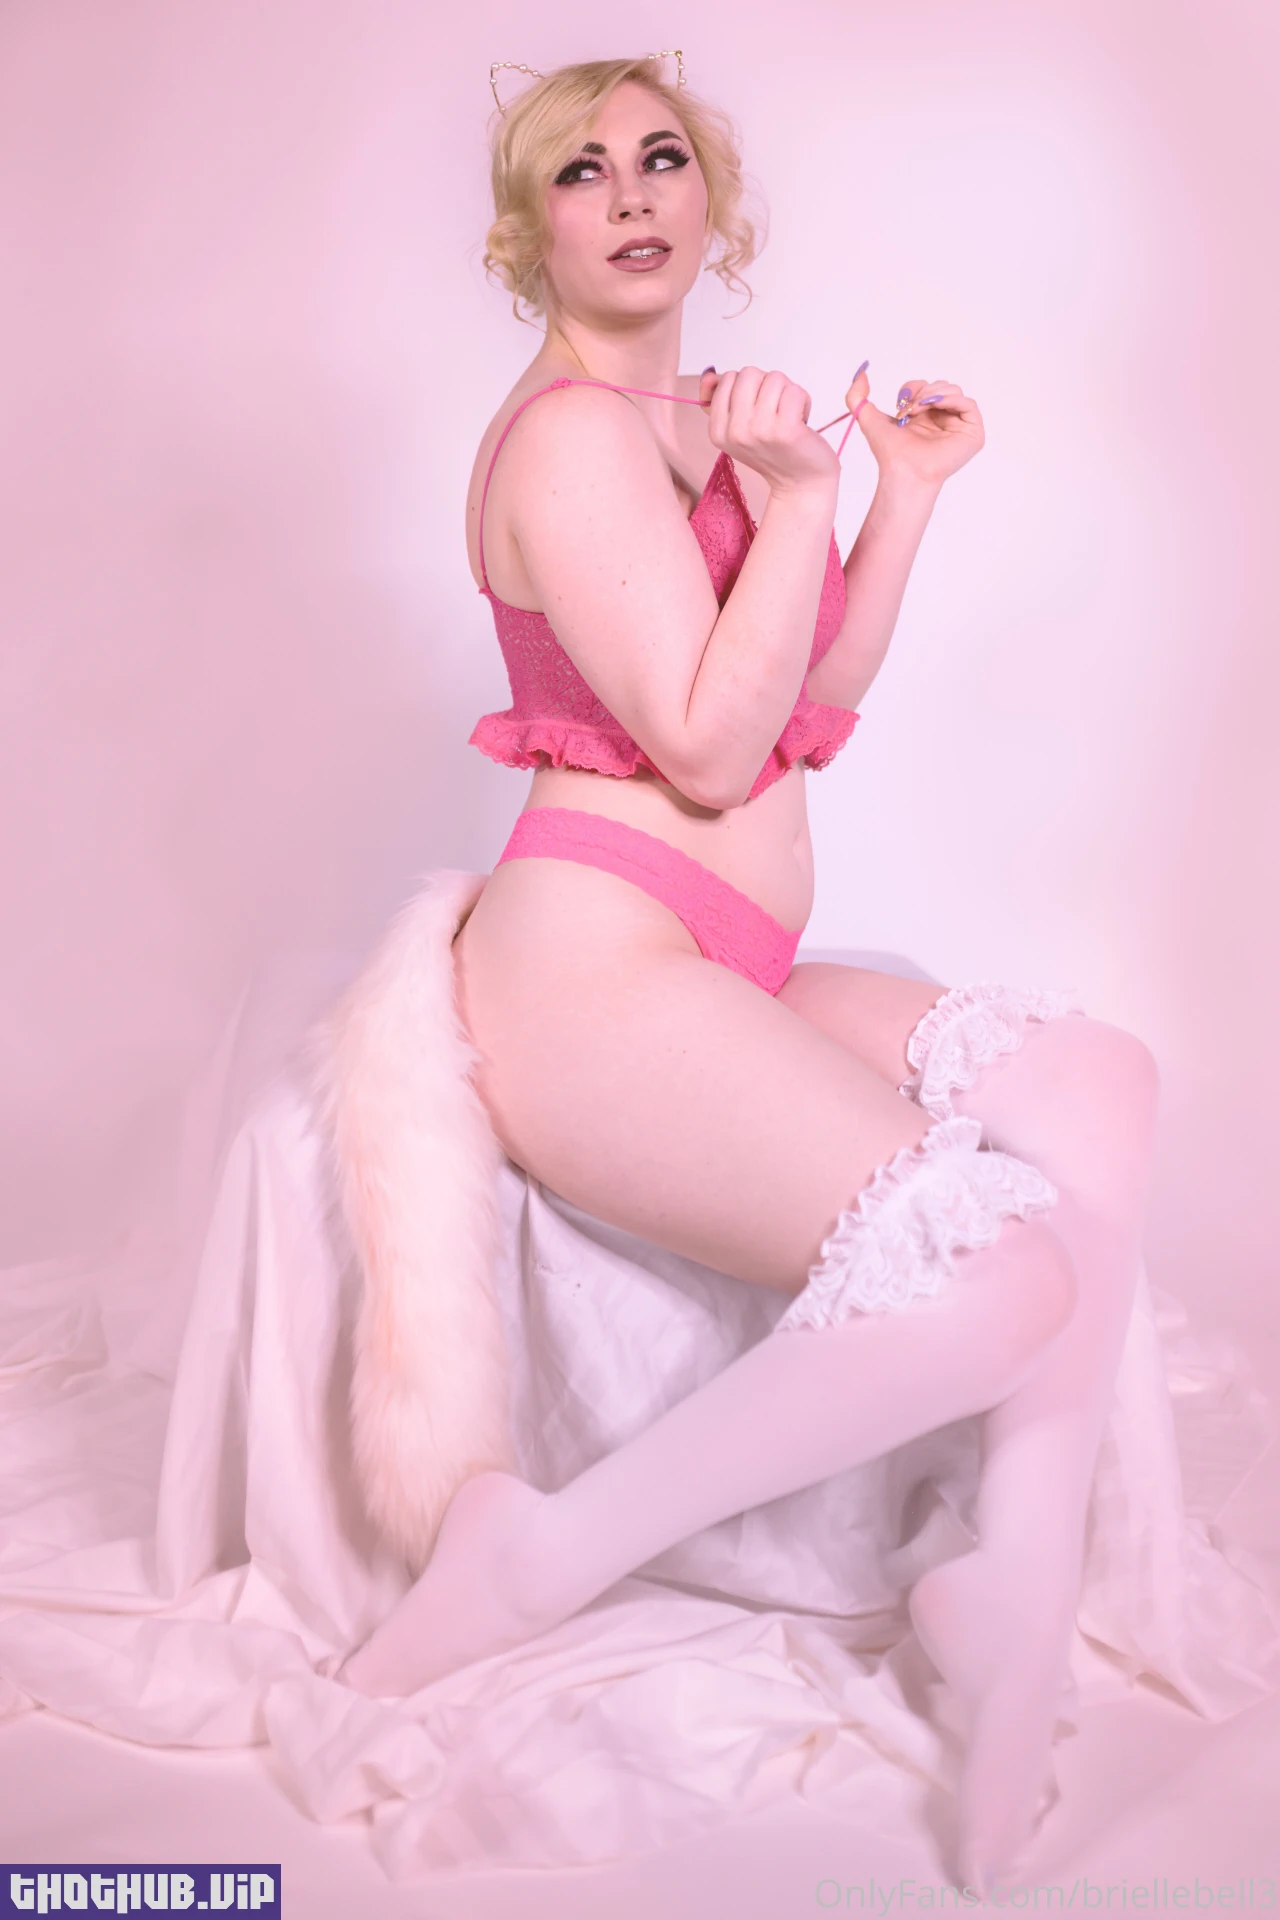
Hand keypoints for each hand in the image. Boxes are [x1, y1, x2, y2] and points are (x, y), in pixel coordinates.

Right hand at [699, 365, 838, 497]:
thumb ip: (720, 399)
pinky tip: (801, 420)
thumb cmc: (773, 450)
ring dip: (787, 392)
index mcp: (717, 430)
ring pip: (775, 378)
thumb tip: (709, 375)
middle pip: (749, 373)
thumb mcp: (738, 428)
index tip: (757, 410)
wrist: (800, 484)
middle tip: (775, 411)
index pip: (728, 378)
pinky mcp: (786, 430)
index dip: (749, 387)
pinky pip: (795, 391)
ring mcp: (759, 431)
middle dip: (767, 385)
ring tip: (788, 415)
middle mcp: (734, 432)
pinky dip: (804, 400)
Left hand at [845, 367, 984, 488]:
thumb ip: (856, 396)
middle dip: (924, 391)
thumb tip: (860, 373)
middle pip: (940, 385)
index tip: (901, 405)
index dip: (913, 388)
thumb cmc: (889, 452)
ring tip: (920, 411)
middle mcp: (942, 419)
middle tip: (911, 410)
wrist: (903, 469)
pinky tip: (936, 407)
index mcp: (924, 416)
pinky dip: (951, 399)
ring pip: (954, 390)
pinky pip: (968, 403)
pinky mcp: (972, 433)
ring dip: (935, 394)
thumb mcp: (867, 418)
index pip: (924, 386)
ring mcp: (958, 426)